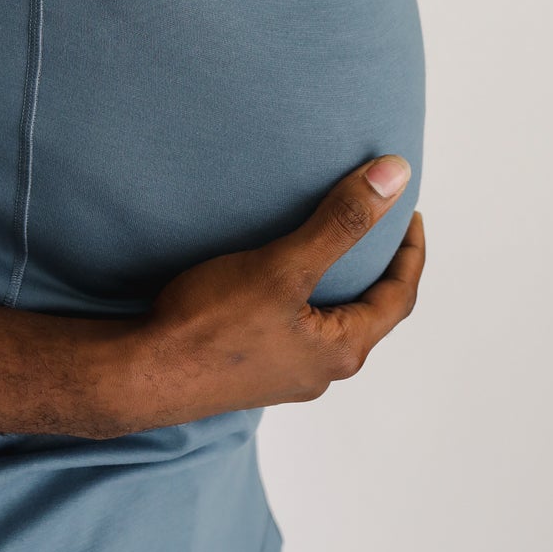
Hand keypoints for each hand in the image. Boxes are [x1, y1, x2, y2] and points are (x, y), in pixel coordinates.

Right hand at [108, 158, 423, 432]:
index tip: (410, 213)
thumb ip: (341, 222)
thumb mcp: (283, 265)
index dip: (410, 252)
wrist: (143, 373)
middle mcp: (320, 371)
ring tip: (328, 245)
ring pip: (329, 323)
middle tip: (375, 226)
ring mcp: (285, 375)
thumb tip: (396, 176)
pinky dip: (303, 297)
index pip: (399, 298)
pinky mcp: (251, 370)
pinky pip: (295, 329)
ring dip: (337, 284)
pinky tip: (275, 280)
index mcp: (341, 351)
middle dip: (377, 269)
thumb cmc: (211, 323)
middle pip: (368, 313)